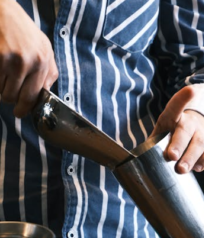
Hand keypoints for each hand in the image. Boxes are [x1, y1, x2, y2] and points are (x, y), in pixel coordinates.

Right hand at [0, 0, 57, 117]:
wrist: (1, 10)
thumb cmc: (23, 30)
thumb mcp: (45, 48)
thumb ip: (49, 72)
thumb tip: (46, 93)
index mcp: (43, 61)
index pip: (34, 96)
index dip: (25, 108)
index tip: (20, 112)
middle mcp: (28, 62)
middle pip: (15, 97)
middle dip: (11, 100)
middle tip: (9, 97)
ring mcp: (9, 60)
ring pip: (1, 91)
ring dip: (1, 88)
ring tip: (4, 74)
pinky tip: (0, 68)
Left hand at [150, 86, 203, 173]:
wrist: (191, 134)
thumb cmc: (169, 137)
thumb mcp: (158, 136)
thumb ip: (152, 145)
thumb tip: (142, 159)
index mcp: (171, 118)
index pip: (175, 108)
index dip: (182, 99)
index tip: (191, 91)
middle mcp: (188, 123)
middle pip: (185, 130)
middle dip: (178, 144)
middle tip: (171, 156)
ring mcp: (200, 133)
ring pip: (199, 142)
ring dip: (190, 157)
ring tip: (181, 170)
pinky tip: (197, 167)